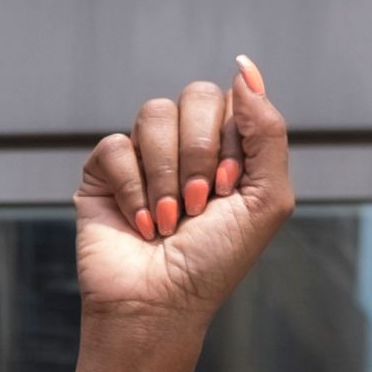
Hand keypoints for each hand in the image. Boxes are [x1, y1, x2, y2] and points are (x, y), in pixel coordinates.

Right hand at [73, 58, 294, 332]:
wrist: (160, 305)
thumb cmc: (215, 261)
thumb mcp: (267, 198)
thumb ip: (268, 131)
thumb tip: (244, 66)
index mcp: (227, 147)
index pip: (232, 100)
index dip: (230, 143)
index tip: (225, 190)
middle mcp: (186, 144)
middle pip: (194, 95)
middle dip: (198, 154)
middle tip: (196, 205)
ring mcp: (143, 155)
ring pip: (153, 114)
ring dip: (166, 175)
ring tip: (168, 219)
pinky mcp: (103, 171)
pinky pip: (115, 146)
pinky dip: (133, 190)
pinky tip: (140, 224)